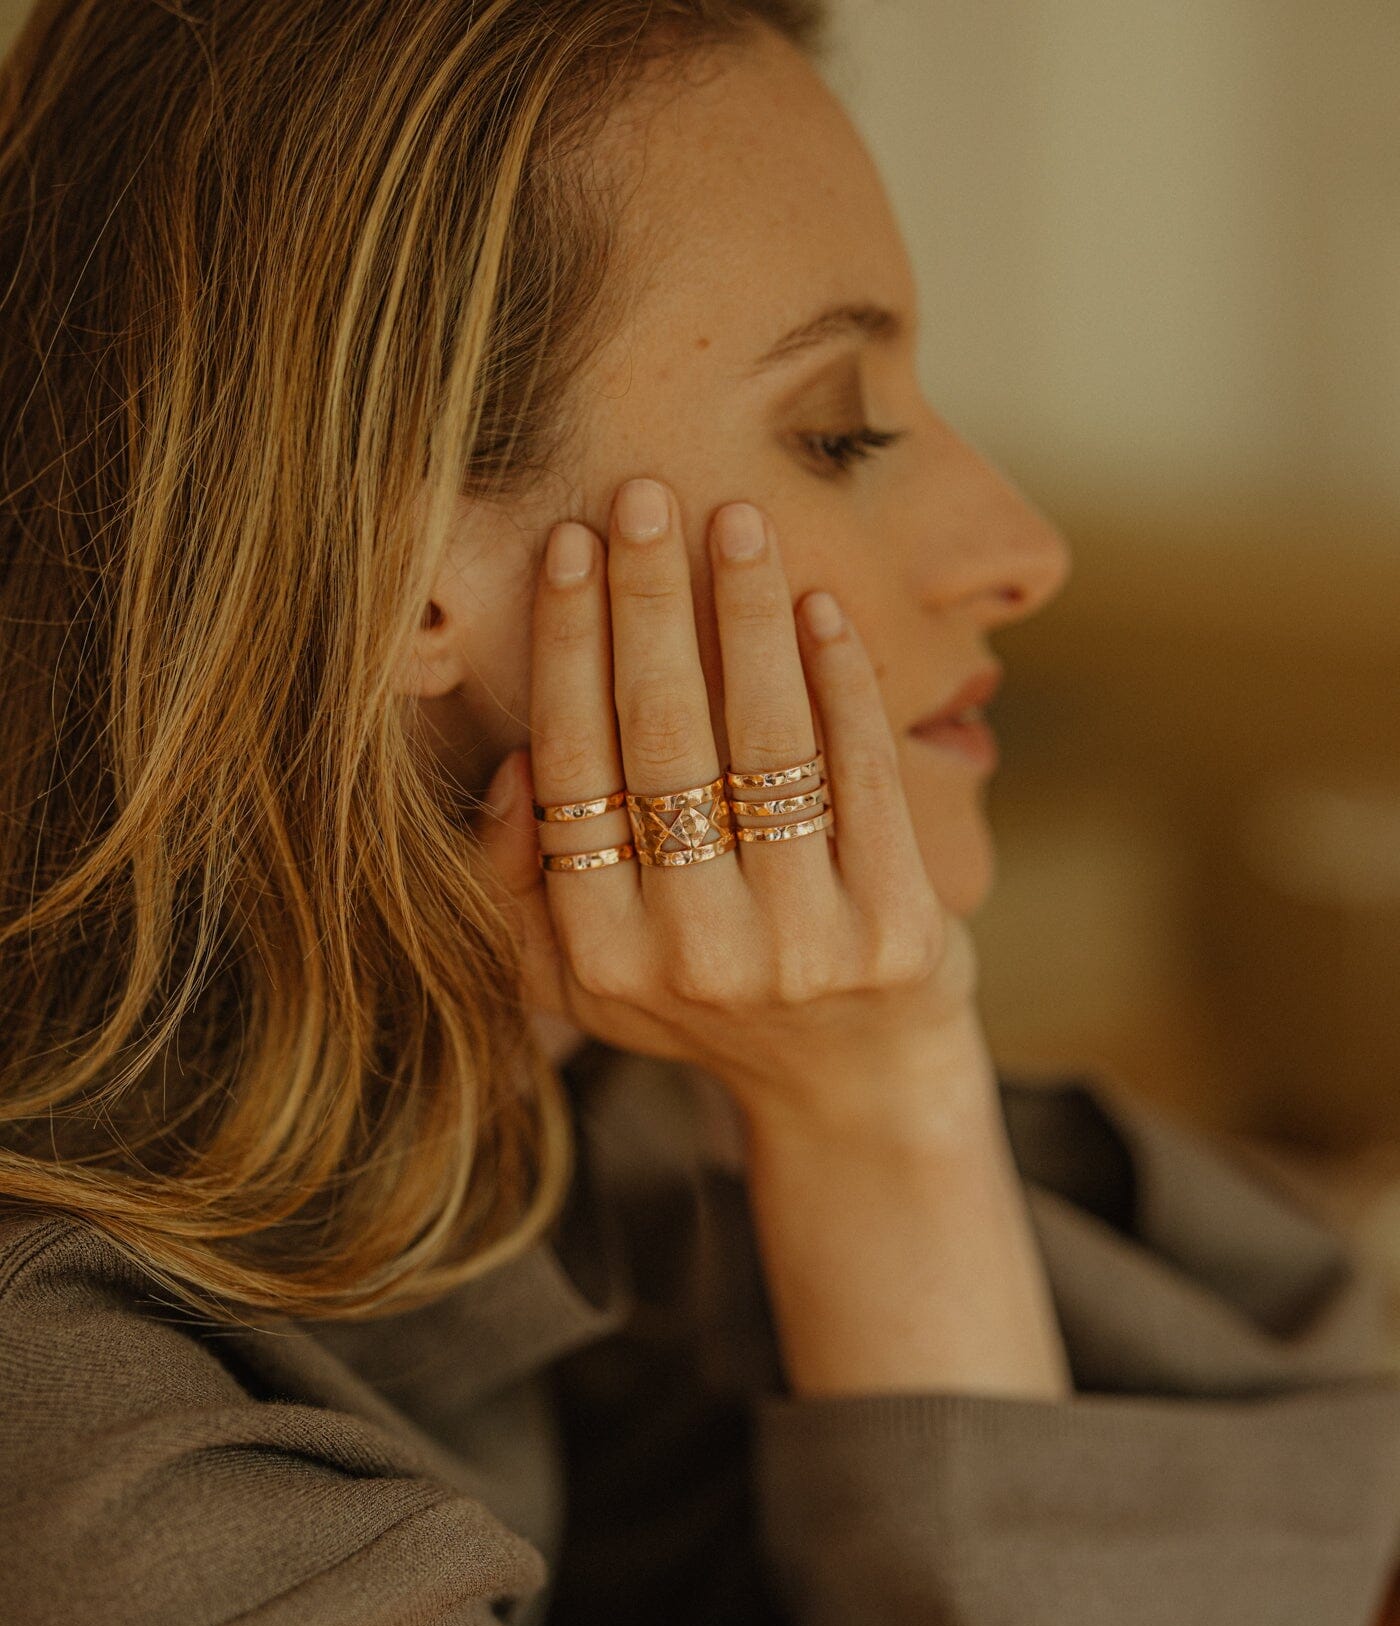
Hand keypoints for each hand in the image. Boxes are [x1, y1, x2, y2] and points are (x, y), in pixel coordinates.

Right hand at [476, 476, 978, 1128]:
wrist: (855, 1089)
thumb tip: (517, 768)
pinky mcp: (896, 931)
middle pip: (662, 738)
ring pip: (765, 742)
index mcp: (602, 956)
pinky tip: (818, 610)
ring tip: (736, 525)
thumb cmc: (707, 1003)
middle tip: (643, 497)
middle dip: (649, 601)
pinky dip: (840, 683)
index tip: (569, 548)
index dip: (569, 648)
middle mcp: (696, 954)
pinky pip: (862, 775)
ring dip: (747, 615)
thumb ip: (522, 890)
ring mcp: (802, 945)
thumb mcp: (585, 980)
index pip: (573, 769)